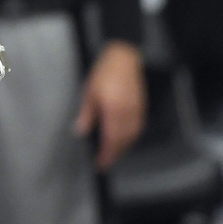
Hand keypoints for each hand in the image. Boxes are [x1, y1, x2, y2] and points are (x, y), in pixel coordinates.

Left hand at [73, 41, 145, 170]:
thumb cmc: (105, 73)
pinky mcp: (141, 107)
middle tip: (104, 164)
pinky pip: (137, 128)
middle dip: (114, 155)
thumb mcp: (89, 93)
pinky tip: (124, 140)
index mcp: (114, 110)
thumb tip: (81, 131)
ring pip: (132, 136)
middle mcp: (128, 113)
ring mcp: (136, 110)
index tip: (100, 164)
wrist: (123, 59)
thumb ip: (86, 114)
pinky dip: (130, 138)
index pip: (110, 139)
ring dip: (122, 148)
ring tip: (112, 155)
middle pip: (123, 141)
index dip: (106, 154)